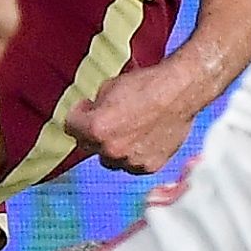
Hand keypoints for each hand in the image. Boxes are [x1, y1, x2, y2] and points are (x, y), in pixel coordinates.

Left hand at [64, 60, 199, 175]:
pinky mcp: (149, 166)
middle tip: (108, 119)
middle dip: (94, 132)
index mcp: (95, 128)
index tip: (85, 109)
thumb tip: (91, 112)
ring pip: (111, 159)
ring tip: (129, 130)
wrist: (181, 91)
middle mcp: (110, 149)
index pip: (70, 127)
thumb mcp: (109, 86)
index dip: (78, 114)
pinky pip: (133, 165)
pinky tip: (143, 137)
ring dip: (114, 147)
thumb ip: (95, 105)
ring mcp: (130, 161)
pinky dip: (134, 154)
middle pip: (89, 146)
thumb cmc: (148, 84)